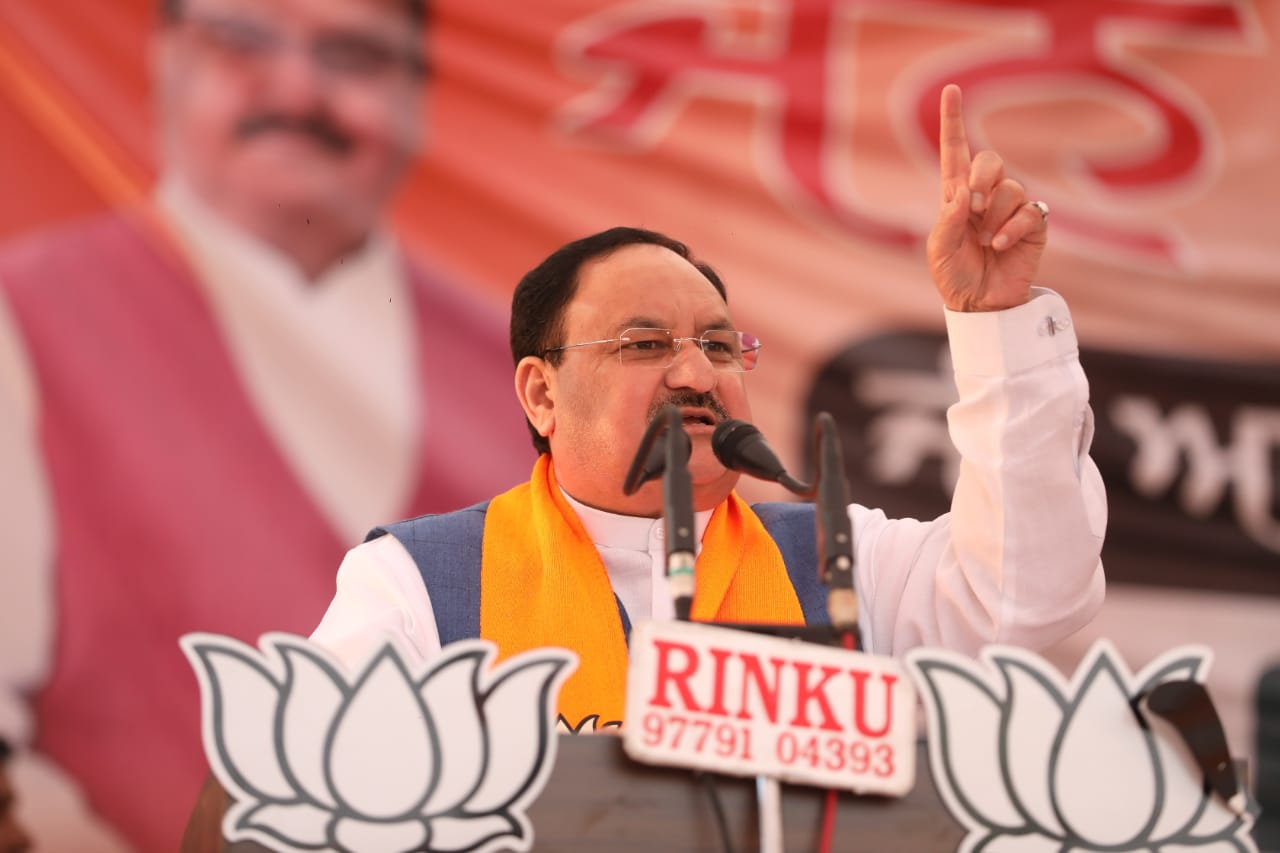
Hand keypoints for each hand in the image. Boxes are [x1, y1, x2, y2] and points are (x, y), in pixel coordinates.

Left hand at [927, 84, 1046, 311]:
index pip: (954, 152)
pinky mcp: (1032, 225)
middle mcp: (985, 196)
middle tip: (971, 208)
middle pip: (990, 161)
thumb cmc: (954, 276)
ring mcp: (1010, 209)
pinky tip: (1000, 246)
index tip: (950, 90)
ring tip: (984, 241)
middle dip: (981, 179)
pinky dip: (1012, 229)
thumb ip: (947, 220)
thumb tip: (963, 195)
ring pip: (1010, 188)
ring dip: (994, 215)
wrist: (980, 305)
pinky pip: (1028, 211)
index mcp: (956, 196)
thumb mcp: (939, 250)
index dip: (952, 121)